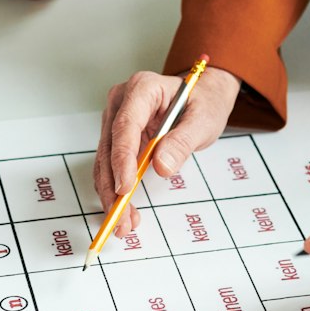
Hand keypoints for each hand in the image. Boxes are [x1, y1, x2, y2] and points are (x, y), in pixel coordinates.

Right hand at [92, 66, 239, 233]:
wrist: (203, 96)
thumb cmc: (204, 102)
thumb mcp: (204, 120)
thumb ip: (183, 141)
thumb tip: (162, 166)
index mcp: (143, 88)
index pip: (125, 126)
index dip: (122, 160)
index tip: (125, 189)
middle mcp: (122, 101)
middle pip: (109, 148)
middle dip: (113, 187)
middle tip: (122, 218)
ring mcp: (115, 118)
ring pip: (104, 161)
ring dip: (111, 194)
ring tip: (124, 222)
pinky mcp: (117, 137)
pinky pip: (110, 166)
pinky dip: (115, 190)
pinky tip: (124, 210)